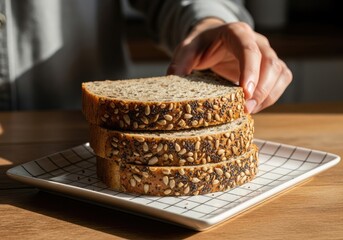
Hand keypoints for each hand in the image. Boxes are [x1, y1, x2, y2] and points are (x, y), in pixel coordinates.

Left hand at [167, 19, 291, 113]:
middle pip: (270, 63)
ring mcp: (266, 53)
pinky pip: (282, 80)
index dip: (250, 71)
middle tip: (245, 110)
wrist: (213, 41)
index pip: (249, 49)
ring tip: (249, 112)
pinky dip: (272, 96)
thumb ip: (180, 63)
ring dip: (268, 95)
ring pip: (280, 73)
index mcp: (236, 33)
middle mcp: (256, 41)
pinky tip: (255, 107)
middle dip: (260, 90)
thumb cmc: (201, 45)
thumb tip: (172, 81)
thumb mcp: (187, 50)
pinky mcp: (271, 67)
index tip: (245, 94)